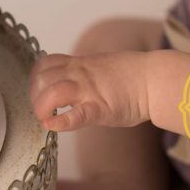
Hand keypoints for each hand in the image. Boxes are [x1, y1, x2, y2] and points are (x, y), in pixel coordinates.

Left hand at [29, 52, 149, 131]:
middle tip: (39, 108)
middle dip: (34, 95)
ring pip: (53, 92)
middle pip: (42, 78)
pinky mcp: (100, 109)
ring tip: (44, 118)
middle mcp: (80, 74)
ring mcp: (89, 90)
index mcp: (79, 63)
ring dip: (41, 107)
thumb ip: (82, 72)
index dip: (36, 77)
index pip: (45, 63)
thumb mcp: (100, 66)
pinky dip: (61, 122)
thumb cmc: (132, 76)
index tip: (38, 90)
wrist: (155, 80)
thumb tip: (69, 80)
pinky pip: (76, 114)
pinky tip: (52, 126)